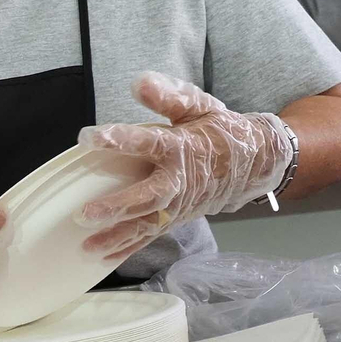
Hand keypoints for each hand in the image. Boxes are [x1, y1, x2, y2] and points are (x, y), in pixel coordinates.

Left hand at [76, 72, 292, 261]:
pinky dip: (127, 248)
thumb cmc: (220, 131)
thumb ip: (169, 97)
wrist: (255, 162)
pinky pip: (150, 235)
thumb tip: (139, 83)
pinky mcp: (176, 217)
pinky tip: (102, 258)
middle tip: (85, 213)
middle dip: (117, 206)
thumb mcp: (199, 107)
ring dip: (116, 236)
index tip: (87, 137)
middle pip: (147, 196)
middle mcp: (180, 180)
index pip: (147, 142)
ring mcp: (179, 204)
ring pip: (146, 223)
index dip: (119, 139)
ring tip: (86, 245)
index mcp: (181, 147)